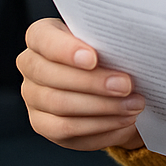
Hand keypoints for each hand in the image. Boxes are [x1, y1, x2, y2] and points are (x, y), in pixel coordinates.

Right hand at [16, 18, 144, 150]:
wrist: (111, 80)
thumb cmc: (109, 52)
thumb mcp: (109, 40)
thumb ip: (110, 41)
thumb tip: (130, 46)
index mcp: (42, 36)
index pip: (42, 38)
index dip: (65, 50)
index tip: (93, 58)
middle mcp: (31, 66)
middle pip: (52, 76)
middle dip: (94, 83)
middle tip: (126, 85)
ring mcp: (33, 97)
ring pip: (61, 105)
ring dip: (103, 106)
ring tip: (134, 104)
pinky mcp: (43, 124)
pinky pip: (67, 129)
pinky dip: (100, 125)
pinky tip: (124, 119)